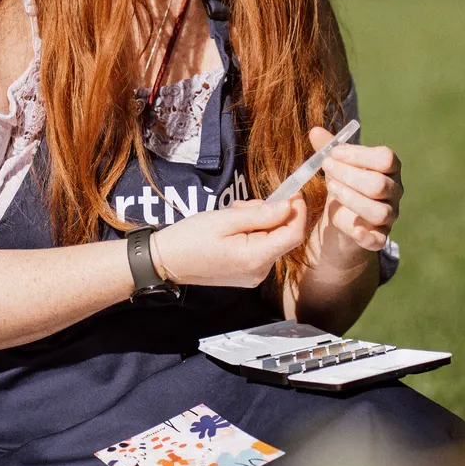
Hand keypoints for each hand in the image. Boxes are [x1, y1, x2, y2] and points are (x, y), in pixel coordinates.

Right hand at [151, 197, 306, 287]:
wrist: (167, 261)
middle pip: (282, 235)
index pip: (293, 235)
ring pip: (271, 238)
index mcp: (255, 258)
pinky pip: (261, 246)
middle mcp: (260, 271)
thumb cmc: (190, 238)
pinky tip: (232, 226)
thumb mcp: (224, 219)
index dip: (298, 211)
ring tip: (231, 215)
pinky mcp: (248, 272)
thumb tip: (289, 206)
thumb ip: (260, 214)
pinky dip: (252, 231)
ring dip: (258, 221)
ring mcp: (254, 274)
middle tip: (242, 205)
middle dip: (270, 214)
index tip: (294, 191)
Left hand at [309, 126, 402, 254]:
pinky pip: (379, 240)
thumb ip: (328, 148)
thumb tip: (314, 130)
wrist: (344, 216)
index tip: (333, 153)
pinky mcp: (379, 237)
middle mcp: (394, 192)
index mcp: (390, 169)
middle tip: (327, 168)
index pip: (386, 158)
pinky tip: (353, 229)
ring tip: (331, 189)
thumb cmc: (345, 181)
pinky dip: (366, 235)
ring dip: (352, 200)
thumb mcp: (337, 164)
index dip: (359, 155)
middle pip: (379, 185)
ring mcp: (389, 215)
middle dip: (349, 175)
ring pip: (380, 212)